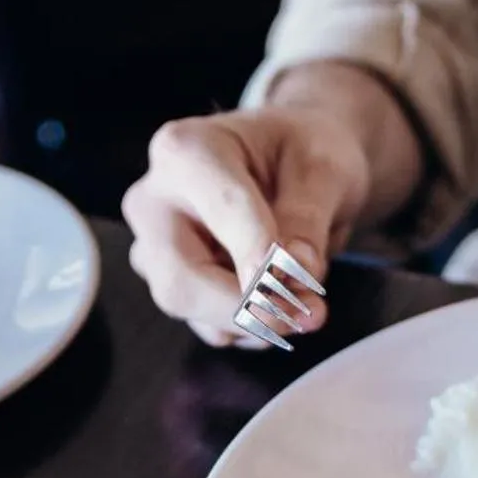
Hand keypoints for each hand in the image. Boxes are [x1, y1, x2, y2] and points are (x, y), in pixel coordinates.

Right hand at [121, 62, 421, 346]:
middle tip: (311, 314)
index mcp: (185, 150)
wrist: (297, 164)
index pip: (221, 210)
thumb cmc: (305, 152)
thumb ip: (307, 216)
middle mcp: (154, 202)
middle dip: (250, 306)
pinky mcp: (176, 285)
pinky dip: (254, 327)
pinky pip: (210, 325)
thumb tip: (295, 268)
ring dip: (258, 320)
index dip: (261, 252)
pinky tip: (286, 303)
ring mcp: (156, 250)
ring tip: (311, 305)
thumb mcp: (324, 169)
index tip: (301, 276)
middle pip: (181, 278)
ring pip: (192, 310)